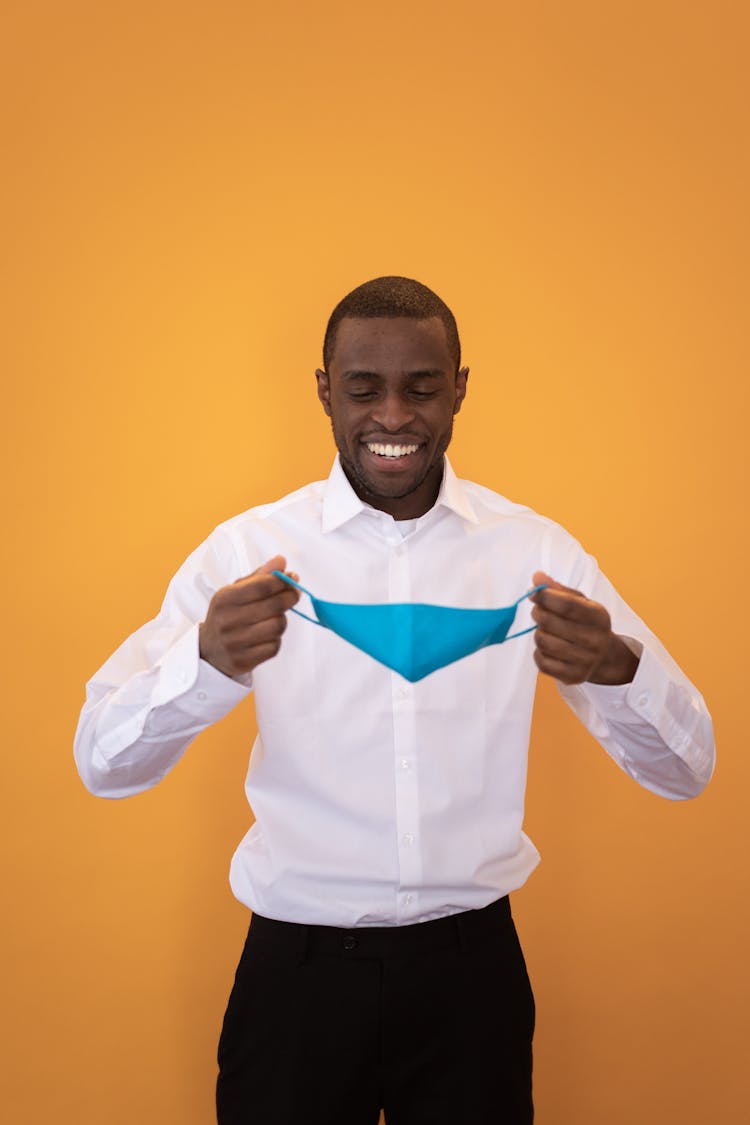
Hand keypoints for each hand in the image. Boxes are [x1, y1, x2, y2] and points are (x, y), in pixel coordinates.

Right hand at [199, 555, 300, 679]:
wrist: (209, 650)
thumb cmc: (228, 615)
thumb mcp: (236, 592)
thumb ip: (259, 576)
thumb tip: (281, 561)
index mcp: (225, 599)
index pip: (262, 586)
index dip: (283, 581)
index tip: (293, 578)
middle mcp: (228, 620)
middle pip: (274, 606)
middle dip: (290, 597)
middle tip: (294, 594)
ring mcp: (235, 643)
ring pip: (277, 626)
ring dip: (282, 620)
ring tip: (275, 617)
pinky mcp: (243, 661)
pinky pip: (274, 647)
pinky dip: (275, 640)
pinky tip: (266, 636)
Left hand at [530, 571, 638, 685]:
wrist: (604, 656)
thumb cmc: (586, 623)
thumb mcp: (579, 602)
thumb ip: (557, 589)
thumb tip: (537, 577)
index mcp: (599, 616)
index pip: (567, 605)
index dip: (545, 596)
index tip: (533, 593)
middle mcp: (595, 640)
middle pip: (550, 623)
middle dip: (538, 613)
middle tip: (538, 611)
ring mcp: (585, 661)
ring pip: (543, 642)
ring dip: (538, 633)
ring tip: (546, 630)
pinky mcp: (574, 677)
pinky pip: (542, 663)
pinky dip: (539, 653)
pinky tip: (548, 648)